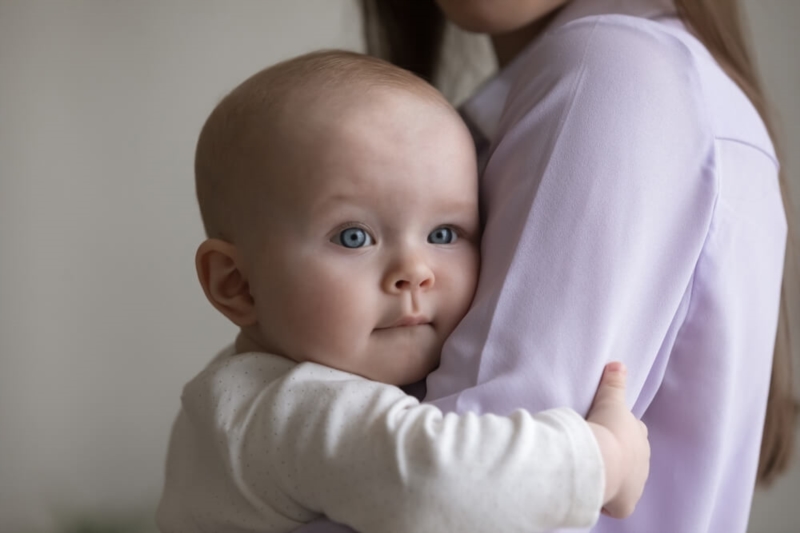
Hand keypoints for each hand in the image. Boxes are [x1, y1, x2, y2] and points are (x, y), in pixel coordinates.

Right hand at [586, 362, 649, 518]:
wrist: (603, 459)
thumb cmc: (606, 429)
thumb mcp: (610, 401)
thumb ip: (613, 383)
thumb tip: (618, 363)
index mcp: (639, 437)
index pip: (634, 433)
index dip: (620, 433)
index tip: (608, 433)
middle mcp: (642, 462)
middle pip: (632, 458)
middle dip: (620, 456)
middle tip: (600, 453)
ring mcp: (636, 484)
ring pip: (626, 481)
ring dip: (614, 478)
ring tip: (596, 474)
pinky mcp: (626, 504)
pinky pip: (618, 505)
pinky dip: (609, 502)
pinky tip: (596, 496)